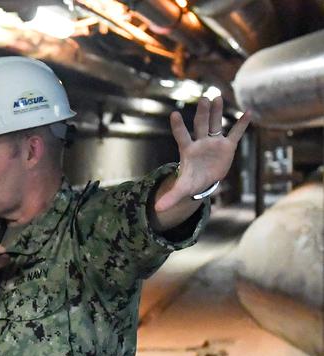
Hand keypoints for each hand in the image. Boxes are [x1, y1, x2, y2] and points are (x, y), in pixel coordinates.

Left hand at [155, 96, 250, 211]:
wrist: (204, 180)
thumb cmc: (191, 181)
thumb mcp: (182, 190)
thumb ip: (170, 197)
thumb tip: (157, 209)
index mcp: (188, 150)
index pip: (181, 136)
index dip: (178, 126)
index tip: (173, 115)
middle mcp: (200, 142)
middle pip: (200, 125)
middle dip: (202, 113)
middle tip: (203, 99)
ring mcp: (214, 142)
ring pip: (215, 124)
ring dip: (217, 111)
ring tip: (217, 96)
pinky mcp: (227, 146)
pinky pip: (235, 133)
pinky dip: (242, 124)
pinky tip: (249, 112)